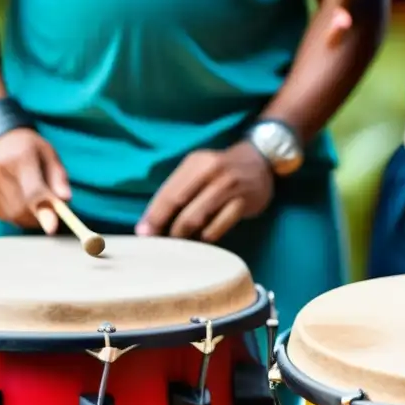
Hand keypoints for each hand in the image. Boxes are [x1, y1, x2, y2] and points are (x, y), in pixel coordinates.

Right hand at [0, 128, 70, 231]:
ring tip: (32, 200)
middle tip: (49, 216)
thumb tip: (65, 200)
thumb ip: (59, 178)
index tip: (52, 228)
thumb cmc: (29, 150)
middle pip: (21, 208)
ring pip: (11, 215)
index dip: (43, 211)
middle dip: (38, 218)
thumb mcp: (49, 155)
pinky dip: (13, 214)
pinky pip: (1, 215)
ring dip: (27, 217)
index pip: (33, 191)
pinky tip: (15, 197)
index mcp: (20, 156)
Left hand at [136, 141, 273, 242]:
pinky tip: (202, 239)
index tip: (143, 234)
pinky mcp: (244, 203)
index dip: (154, 216)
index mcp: (195, 163)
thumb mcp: (197, 170)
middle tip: (160, 244)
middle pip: (180, 206)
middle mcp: (211, 172)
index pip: (168, 193)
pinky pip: (218, 227)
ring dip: (185, 235)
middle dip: (166, 228)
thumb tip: (149, 224)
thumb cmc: (220, 170)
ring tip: (180, 243)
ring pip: (197, 218)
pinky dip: (206, 236)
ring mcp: (229, 187)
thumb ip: (176, 192)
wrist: (261, 160)